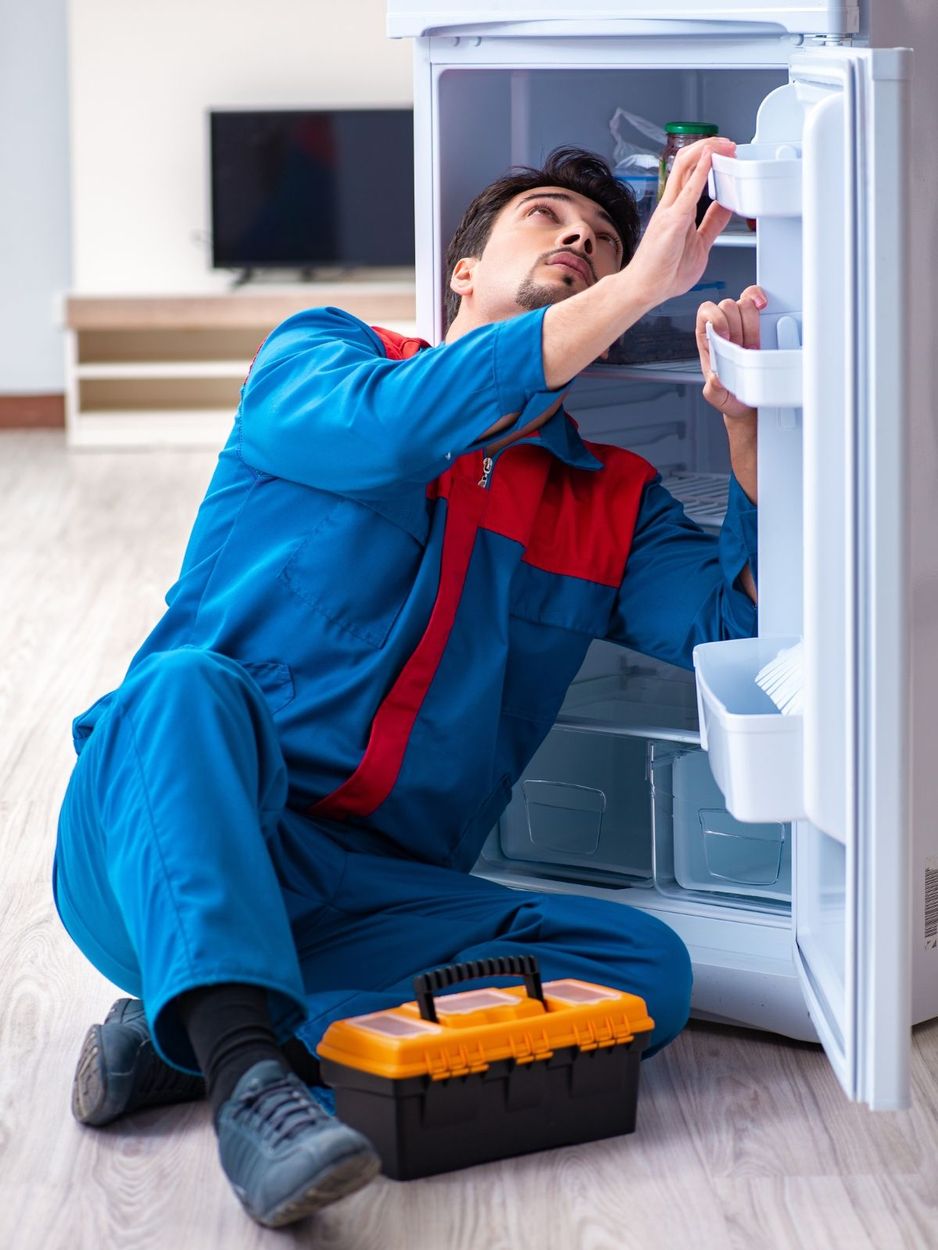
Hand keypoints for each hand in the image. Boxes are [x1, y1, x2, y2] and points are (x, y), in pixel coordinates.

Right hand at [622, 137, 735, 307]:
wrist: (645, 289)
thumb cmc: (665, 273)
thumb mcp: (700, 244)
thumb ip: (712, 224)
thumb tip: (726, 208)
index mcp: (678, 210)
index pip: (693, 173)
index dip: (711, 158)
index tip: (729, 153)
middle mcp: (672, 205)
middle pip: (687, 162)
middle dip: (710, 146)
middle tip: (730, 143)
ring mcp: (670, 211)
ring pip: (685, 166)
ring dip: (707, 150)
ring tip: (724, 144)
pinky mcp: (673, 220)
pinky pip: (689, 190)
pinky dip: (701, 170)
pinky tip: (711, 157)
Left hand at [696, 284, 765, 421]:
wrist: (749, 400)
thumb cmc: (730, 394)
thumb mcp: (718, 397)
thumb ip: (713, 389)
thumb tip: (715, 377)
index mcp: (708, 340)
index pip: (706, 313)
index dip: (717, 320)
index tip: (727, 337)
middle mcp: (723, 327)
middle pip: (727, 306)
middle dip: (738, 328)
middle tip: (743, 349)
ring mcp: (741, 322)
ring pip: (743, 303)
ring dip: (751, 324)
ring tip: (753, 346)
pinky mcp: (758, 319)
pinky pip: (755, 298)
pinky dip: (758, 298)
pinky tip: (762, 308)